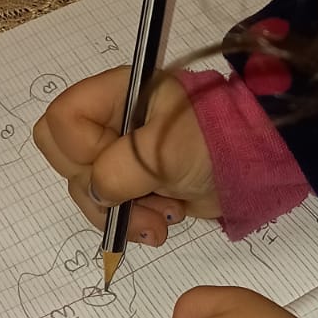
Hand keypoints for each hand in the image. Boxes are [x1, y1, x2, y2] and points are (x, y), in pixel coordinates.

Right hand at [33, 65, 220, 245]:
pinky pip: (109, 209)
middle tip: (134, 197)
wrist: (255, 166)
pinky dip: (132, 222)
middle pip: (67, 159)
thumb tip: (96, 193)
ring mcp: (120, 155)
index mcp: (116, 94)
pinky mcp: (133, 184)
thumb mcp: (164, 152)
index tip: (118, 162)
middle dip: (100, 190)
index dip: (81, 148)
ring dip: (121, 212)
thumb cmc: (212, 143)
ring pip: (88, 191)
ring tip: (162, 216)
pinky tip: (161, 223)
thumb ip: (118, 171)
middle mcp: (111, 122)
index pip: (63, 118)